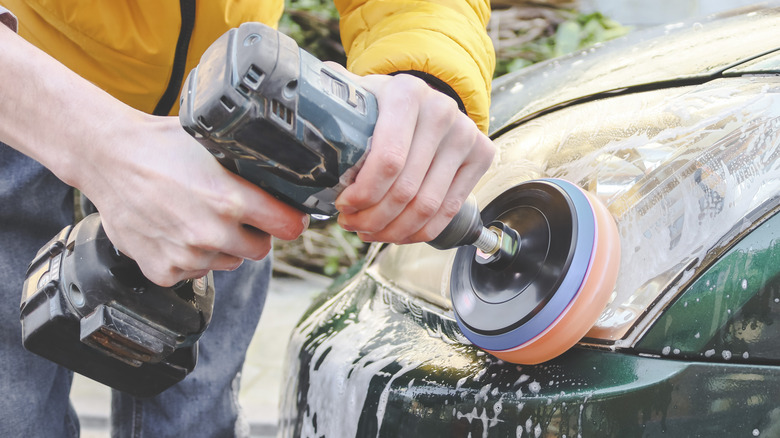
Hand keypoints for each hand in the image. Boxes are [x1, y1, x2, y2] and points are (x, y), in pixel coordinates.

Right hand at [0, 26, 307, 286]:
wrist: (108, 158)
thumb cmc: (159, 146)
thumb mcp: (214, 146)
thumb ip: (249, 168)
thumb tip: (284, 176)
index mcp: (230, 199)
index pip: (288, 226)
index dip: (289, 220)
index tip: (287, 217)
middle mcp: (212, 233)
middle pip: (260, 249)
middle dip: (254, 233)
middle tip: (233, 214)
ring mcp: (187, 256)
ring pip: (227, 261)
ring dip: (221, 246)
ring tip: (197, 218)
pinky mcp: (164, 271)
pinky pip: (194, 272)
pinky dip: (189, 257)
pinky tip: (175, 231)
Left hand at [329, 64, 494, 243]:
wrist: (425, 98)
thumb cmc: (381, 104)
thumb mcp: (356, 95)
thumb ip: (329, 99)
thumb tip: (293, 105)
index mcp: (406, 93)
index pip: (388, 161)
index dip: (363, 194)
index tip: (342, 205)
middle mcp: (442, 111)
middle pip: (406, 190)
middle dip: (372, 218)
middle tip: (350, 225)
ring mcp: (466, 134)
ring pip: (426, 206)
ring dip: (393, 230)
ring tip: (369, 232)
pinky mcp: (481, 155)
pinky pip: (448, 211)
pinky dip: (418, 232)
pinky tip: (396, 234)